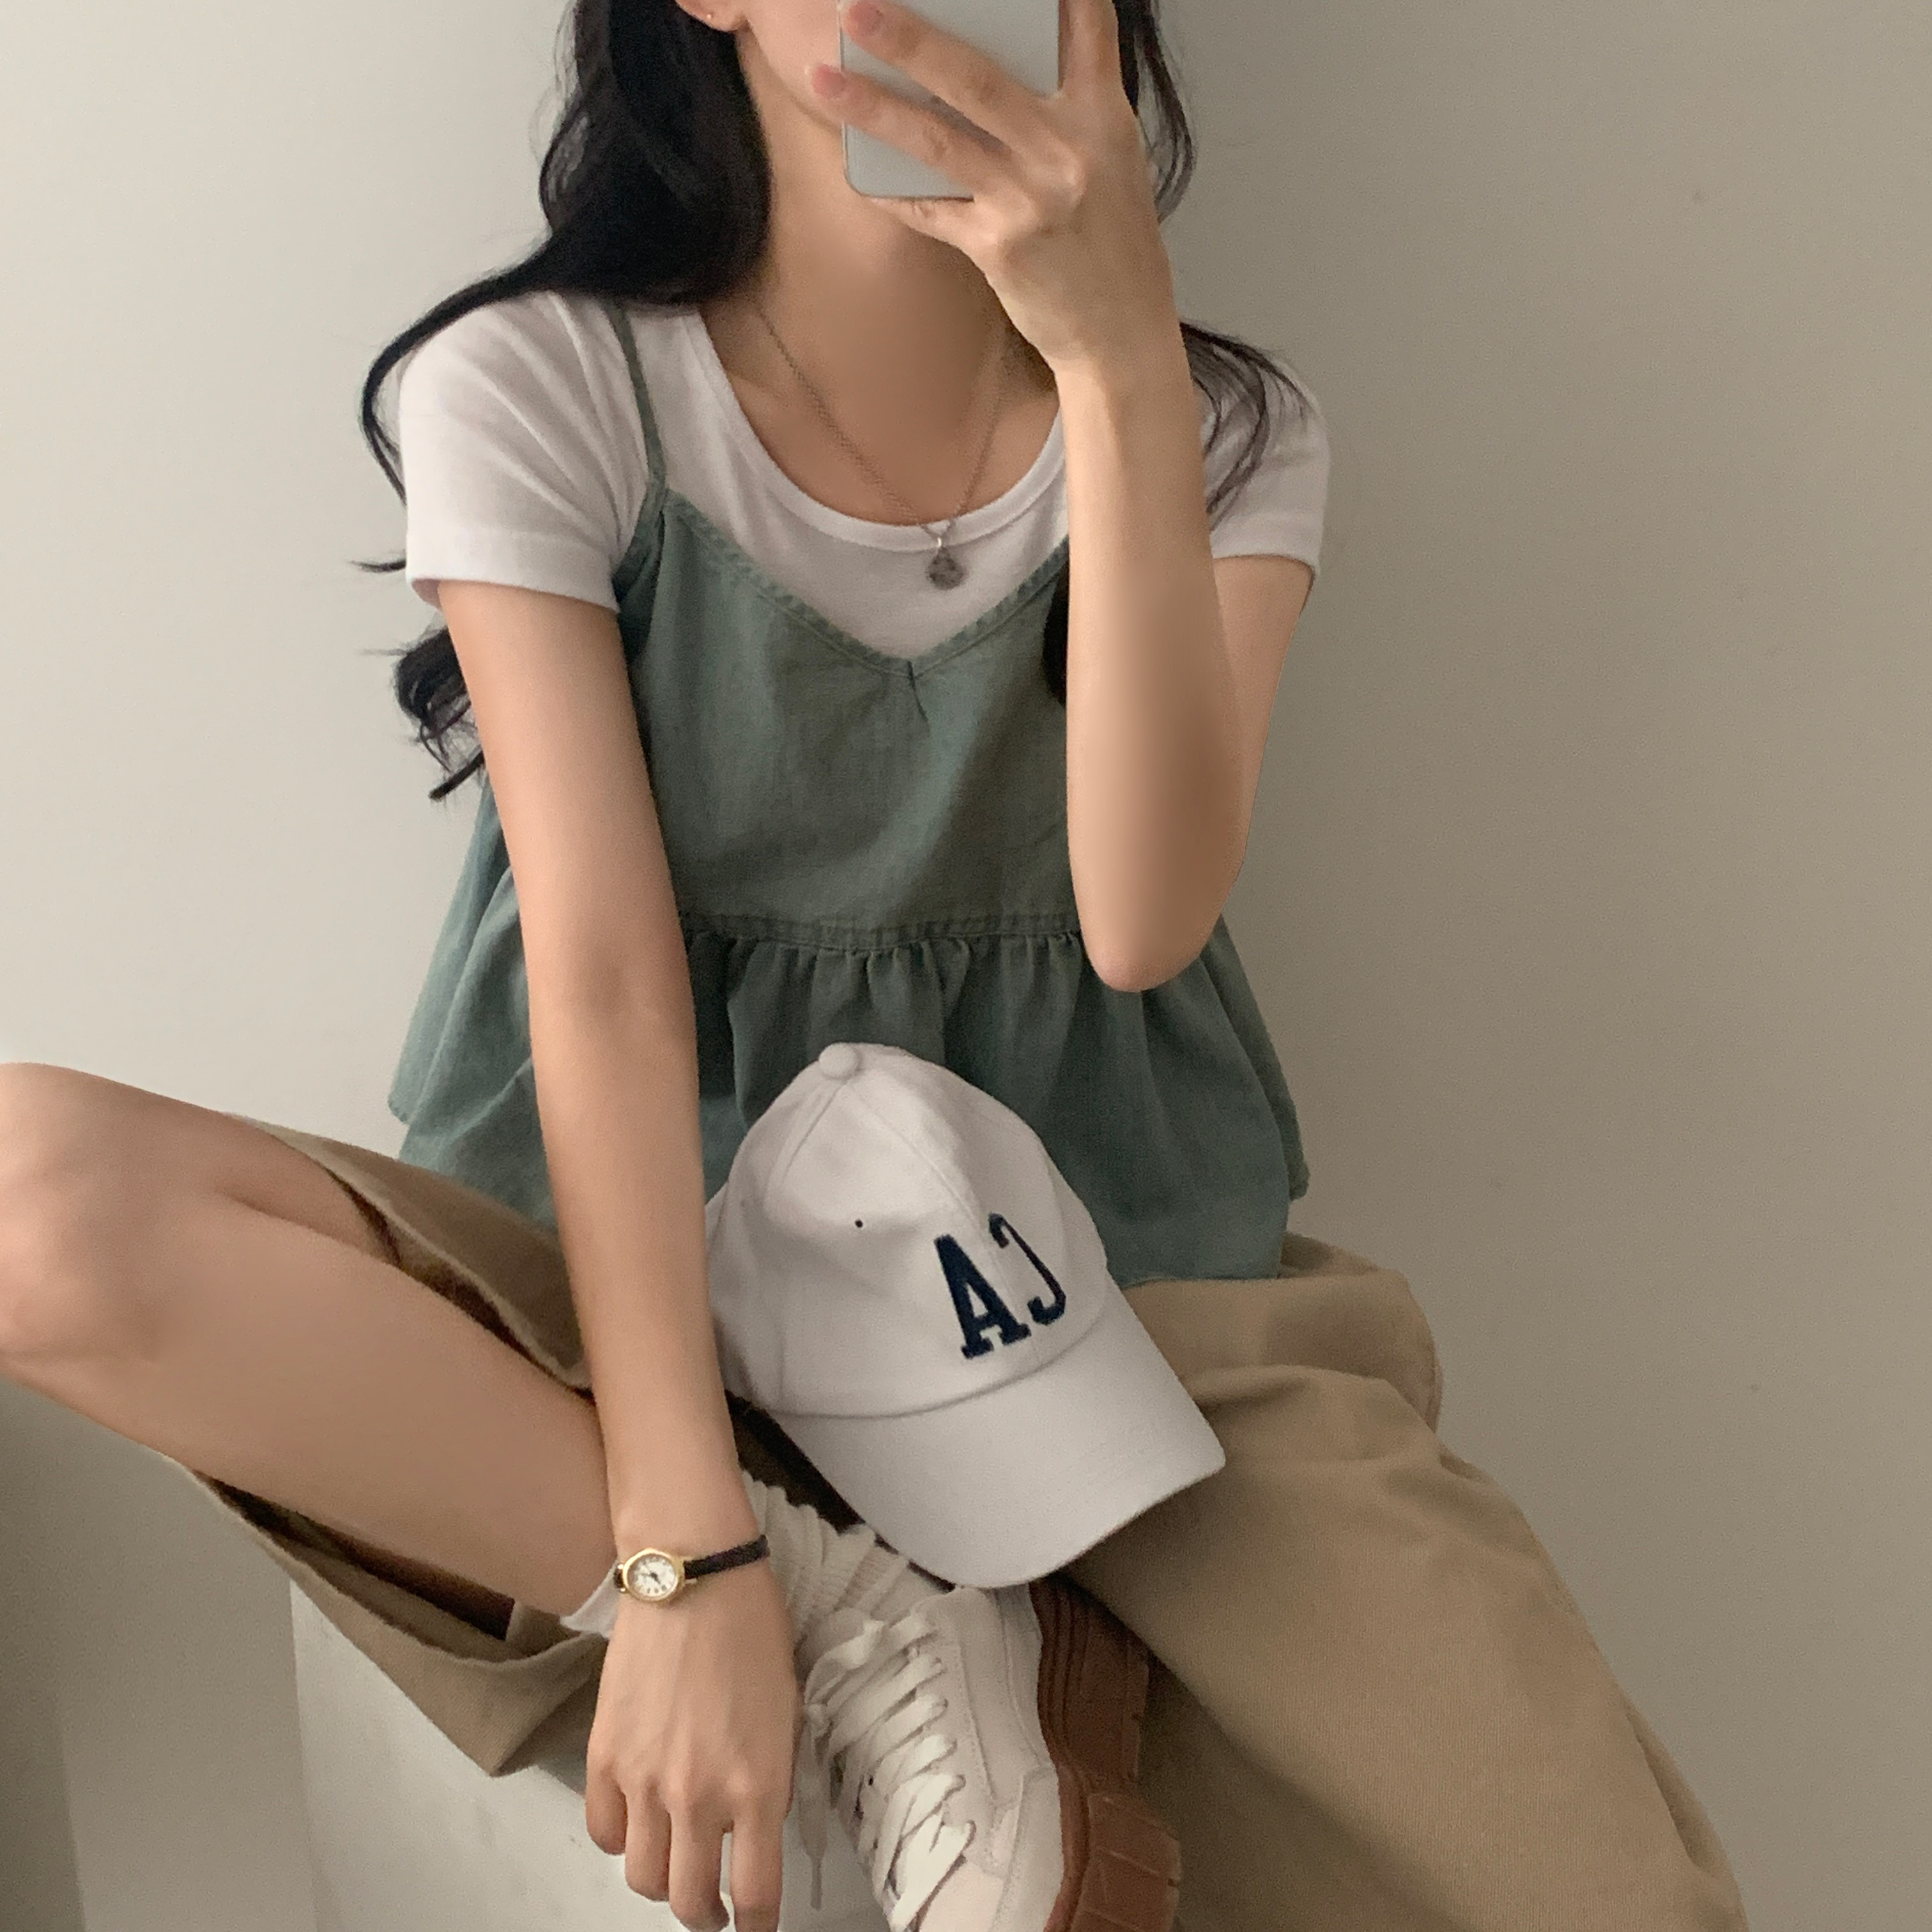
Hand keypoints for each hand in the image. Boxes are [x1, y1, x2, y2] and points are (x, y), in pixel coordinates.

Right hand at [584, 1559, 799, 1931]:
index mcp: (758, 1785)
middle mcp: (699, 1795)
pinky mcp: (604, 1754)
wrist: (694, 1575)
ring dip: (662, 1882)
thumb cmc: (753, 1630)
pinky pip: (604, 1830)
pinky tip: (638, 1823)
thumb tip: (757, 1827)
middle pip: (691, 1900)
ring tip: (675, 1867)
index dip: (759, 1925)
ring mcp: (645, 1779)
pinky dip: (620, 1839)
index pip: (756, 1894)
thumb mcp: (787, 1712)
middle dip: (708, 1915)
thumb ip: (771, 1780)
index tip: (758, 1928)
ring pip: (642, 1877)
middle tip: (716, 1907)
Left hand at [812, 0, 1179, 375]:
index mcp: (1103, 117)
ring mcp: (1027, 201)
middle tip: (855, 7)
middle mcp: (1065, 152)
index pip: (1084, 25)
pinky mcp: (996, 248)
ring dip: (873, 107)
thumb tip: (1004, 61)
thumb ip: (1070, 107)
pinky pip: (929, 210)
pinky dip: (889, 191)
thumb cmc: (1115, 241)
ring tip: (824, 79)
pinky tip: (856, 172)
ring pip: (938, 141)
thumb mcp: (1114, 159)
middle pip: (976, 77)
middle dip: (909, 38)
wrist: (1119, 330)